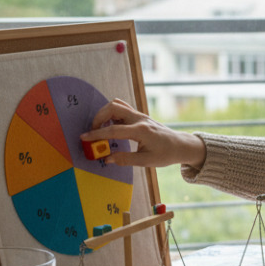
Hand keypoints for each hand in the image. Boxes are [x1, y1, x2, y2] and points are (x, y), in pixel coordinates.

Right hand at [81, 98, 205, 168]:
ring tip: (101, 128)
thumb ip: (125, 159)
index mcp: (141, 131)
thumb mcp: (146, 161)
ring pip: (117, 104)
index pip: (113, 130)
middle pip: (113, 108)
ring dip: (105, 113)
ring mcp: (140, 115)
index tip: (84, 138)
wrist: (180, 145)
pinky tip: (110, 125)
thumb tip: (107, 159)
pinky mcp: (139, 115)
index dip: (97, 134)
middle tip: (93, 132)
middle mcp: (139, 119)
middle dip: (99, 118)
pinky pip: (122, 107)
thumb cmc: (165, 154)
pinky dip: (112, 113)